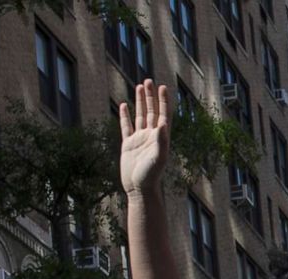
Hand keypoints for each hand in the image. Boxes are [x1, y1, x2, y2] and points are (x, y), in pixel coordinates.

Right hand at [118, 80, 170, 194]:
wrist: (139, 189)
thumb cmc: (151, 176)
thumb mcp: (158, 158)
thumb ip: (161, 141)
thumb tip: (162, 124)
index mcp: (160, 138)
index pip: (163, 115)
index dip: (163, 101)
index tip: (163, 87)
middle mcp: (151, 136)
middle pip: (151, 111)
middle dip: (150, 97)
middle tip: (149, 81)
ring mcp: (139, 139)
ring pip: (140, 116)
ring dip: (140, 102)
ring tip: (139, 87)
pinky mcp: (128, 144)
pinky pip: (126, 126)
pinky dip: (125, 116)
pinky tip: (124, 105)